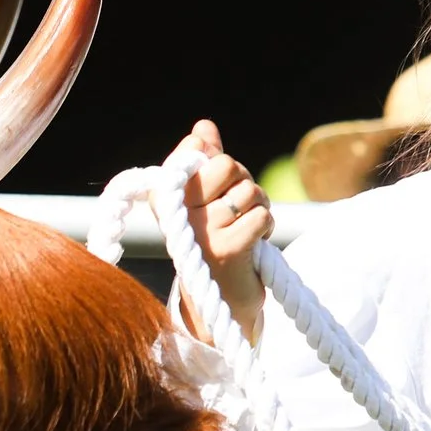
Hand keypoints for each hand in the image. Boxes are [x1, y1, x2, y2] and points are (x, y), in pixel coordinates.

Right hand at [165, 120, 270, 345]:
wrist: (218, 304)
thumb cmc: (213, 244)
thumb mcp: (205, 201)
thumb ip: (204, 162)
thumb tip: (203, 126)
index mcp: (163, 197)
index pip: (195, 150)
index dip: (217, 163)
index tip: (214, 189)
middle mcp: (176, 213)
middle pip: (226, 165)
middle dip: (243, 181)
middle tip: (238, 207)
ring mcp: (201, 232)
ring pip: (249, 191)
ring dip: (259, 207)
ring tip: (247, 229)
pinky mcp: (227, 249)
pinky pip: (261, 215)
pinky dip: (267, 227)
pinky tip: (255, 243)